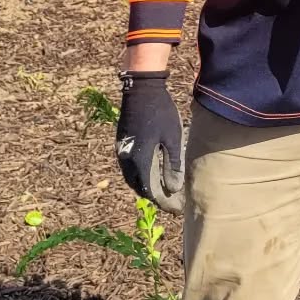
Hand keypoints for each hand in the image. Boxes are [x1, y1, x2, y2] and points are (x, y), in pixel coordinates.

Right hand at [115, 71, 185, 212]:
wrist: (141, 89)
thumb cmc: (161, 112)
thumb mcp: (172, 137)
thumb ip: (173, 164)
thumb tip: (174, 188)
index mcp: (140, 161)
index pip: (151, 190)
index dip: (165, 202)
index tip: (177, 209)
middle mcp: (127, 160)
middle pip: (140, 187)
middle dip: (156, 197)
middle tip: (172, 202)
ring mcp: (122, 152)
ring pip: (133, 179)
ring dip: (146, 186)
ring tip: (164, 190)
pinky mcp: (122, 145)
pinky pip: (130, 168)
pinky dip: (141, 175)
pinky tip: (152, 173)